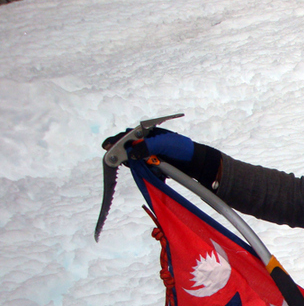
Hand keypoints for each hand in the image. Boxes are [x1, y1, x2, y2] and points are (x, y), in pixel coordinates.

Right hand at [102, 128, 221, 189]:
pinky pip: (143, 169)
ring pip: (134, 161)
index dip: (115, 141)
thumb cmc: (181, 148)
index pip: (126, 136)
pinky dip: (145, 172)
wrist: (195, 162)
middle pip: (126, 149)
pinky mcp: (152, 165)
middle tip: (122, 161)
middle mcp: (145, 143)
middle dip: (124, 155)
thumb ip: (147, 146)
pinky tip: (156, 173)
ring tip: (150, 166)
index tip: (107, 147)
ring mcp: (149, 154)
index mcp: (146, 133)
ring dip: (137, 165)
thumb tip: (130, 153)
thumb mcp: (163, 144)